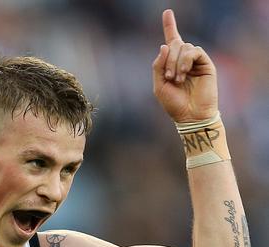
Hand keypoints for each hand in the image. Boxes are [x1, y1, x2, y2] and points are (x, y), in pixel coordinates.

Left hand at [152, 8, 217, 123]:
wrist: (190, 116)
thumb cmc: (174, 104)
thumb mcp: (159, 86)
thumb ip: (158, 66)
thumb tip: (165, 45)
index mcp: (172, 64)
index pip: (171, 41)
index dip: (169, 26)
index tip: (167, 12)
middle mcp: (184, 59)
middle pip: (174, 44)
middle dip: (168, 60)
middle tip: (169, 78)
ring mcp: (195, 61)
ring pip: (184, 47)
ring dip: (176, 63)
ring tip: (177, 79)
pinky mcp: (205, 63)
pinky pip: (194, 51)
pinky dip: (186, 60)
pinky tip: (184, 73)